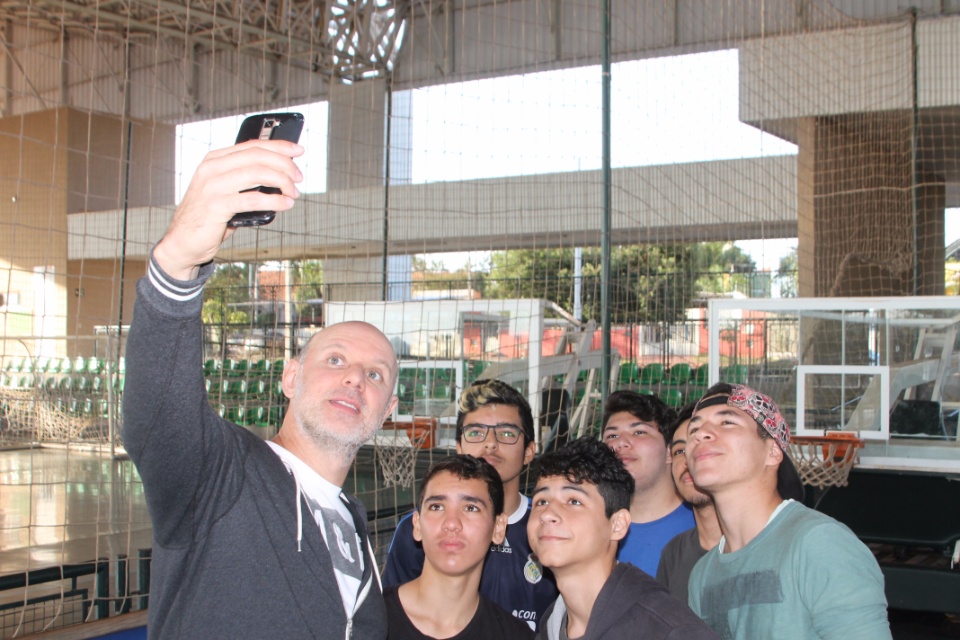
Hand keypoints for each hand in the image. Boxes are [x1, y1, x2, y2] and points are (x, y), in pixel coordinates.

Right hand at [153, 140, 303, 279]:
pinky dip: (275, 200)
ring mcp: (212, 186)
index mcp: (214, 160)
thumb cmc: (208, 217)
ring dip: (282, 182)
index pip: (251, 146)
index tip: (298, 150)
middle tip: (299, 177)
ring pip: (258, 173)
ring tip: (293, 193)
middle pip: (258, 157)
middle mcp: (212, 168)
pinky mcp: (216, 205)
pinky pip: (253, 198)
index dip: (278, 146)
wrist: (182, 242)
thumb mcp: (224, 191)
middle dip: (284, 165)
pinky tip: (285, 204)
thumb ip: (244, 180)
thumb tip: (280, 177)